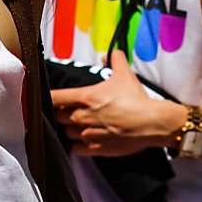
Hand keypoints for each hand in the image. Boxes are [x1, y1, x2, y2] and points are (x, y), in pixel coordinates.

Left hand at [51, 50, 178, 153]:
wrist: (151, 123)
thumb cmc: (137, 99)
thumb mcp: (126, 75)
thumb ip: (116, 60)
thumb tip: (111, 53)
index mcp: (85, 97)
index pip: (54, 97)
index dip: (50, 97)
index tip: (52, 98)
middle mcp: (82, 117)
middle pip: (59, 116)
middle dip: (66, 113)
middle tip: (79, 110)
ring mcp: (87, 134)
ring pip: (68, 132)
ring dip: (73, 128)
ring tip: (87, 124)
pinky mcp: (95, 148)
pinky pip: (76, 148)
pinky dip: (80, 144)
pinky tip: (90, 137)